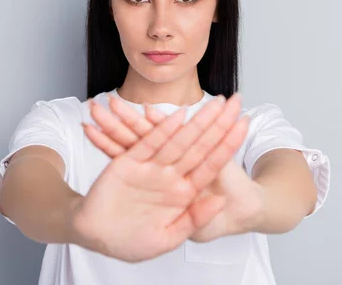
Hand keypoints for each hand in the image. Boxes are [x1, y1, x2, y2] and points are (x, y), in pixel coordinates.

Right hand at [76, 95, 248, 262]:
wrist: (97, 238)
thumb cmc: (131, 242)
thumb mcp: (169, 237)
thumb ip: (194, 218)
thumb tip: (219, 201)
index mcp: (184, 193)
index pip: (211, 163)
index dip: (228, 143)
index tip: (243, 123)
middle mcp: (171, 176)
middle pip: (197, 144)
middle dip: (214, 121)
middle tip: (230, 99)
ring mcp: (151, 167)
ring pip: (175, 137)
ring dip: (193, 119)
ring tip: (211, 100)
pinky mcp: (129, 161)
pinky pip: (147, 142)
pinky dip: (159, 129)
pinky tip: (171, 115)